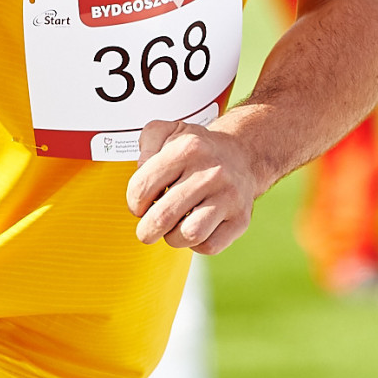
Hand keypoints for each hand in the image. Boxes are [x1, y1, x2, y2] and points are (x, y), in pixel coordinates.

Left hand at [126, 119, 264, 254]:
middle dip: (146, 231)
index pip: (142, 188)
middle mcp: (211, 172)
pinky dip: (196, 244)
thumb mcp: (169, 132)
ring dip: (173, 238)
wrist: (243, 154)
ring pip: (189, 234)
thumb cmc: (198, 150)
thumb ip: (147, 143)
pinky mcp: (241, 219)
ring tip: (174, 228)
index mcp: (188, 149)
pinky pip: (209, 246)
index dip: (133, 203)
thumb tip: (142, 168)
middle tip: (147, 229)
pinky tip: (195, 228)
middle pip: (162, 217)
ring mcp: (229, 196)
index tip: (140, 205)